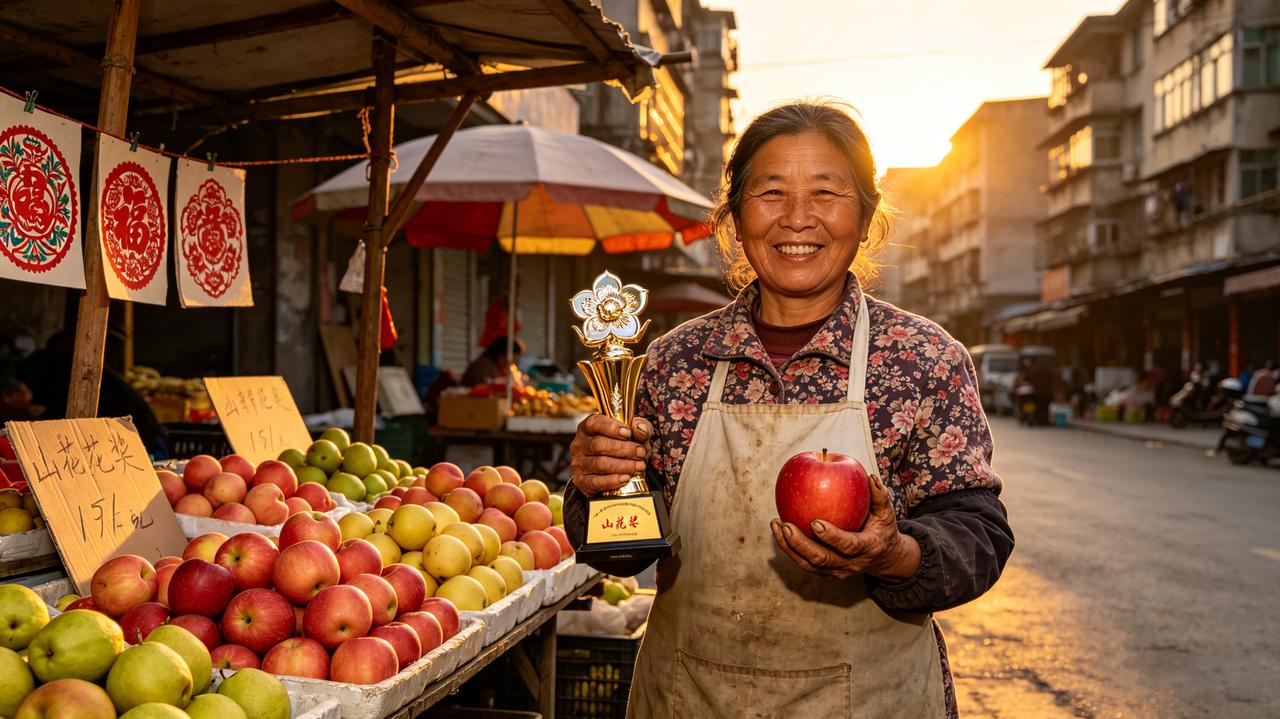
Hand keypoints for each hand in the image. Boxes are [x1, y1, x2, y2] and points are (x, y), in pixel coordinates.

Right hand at [570, 414, 651, 497]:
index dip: (611, 427)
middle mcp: (580, 445)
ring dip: (623, 465)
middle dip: (624, 449)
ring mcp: (579, 464)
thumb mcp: (633, 435)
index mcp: (588, 428)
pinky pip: (596, 482)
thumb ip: (639, 428)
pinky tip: (626, 478)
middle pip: (599, 445)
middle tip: (641, 453)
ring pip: (600, 464)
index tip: (628, 433)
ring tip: (639, 467)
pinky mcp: (582, 481)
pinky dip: (613, 480)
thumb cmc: (621, 448)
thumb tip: (641, 429)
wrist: (613, 476)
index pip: (594, 423)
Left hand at [770, 473, 920, 580]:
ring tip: (776, 525)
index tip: (814, 522)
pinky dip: (788, 548)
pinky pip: (803, 562)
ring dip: (788, 547)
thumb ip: (880, 495)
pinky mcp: (824, 571)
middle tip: (785, 525)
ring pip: (808, 564)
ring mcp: (836, 570)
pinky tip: (777, 529)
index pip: (848, 546)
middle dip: (801, 544)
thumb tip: (870, 476)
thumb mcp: (887, 513)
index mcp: (867, 548)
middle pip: (822, 559)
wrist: (882, 558)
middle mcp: (850, 564)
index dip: (831, 537)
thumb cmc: (881, 528)